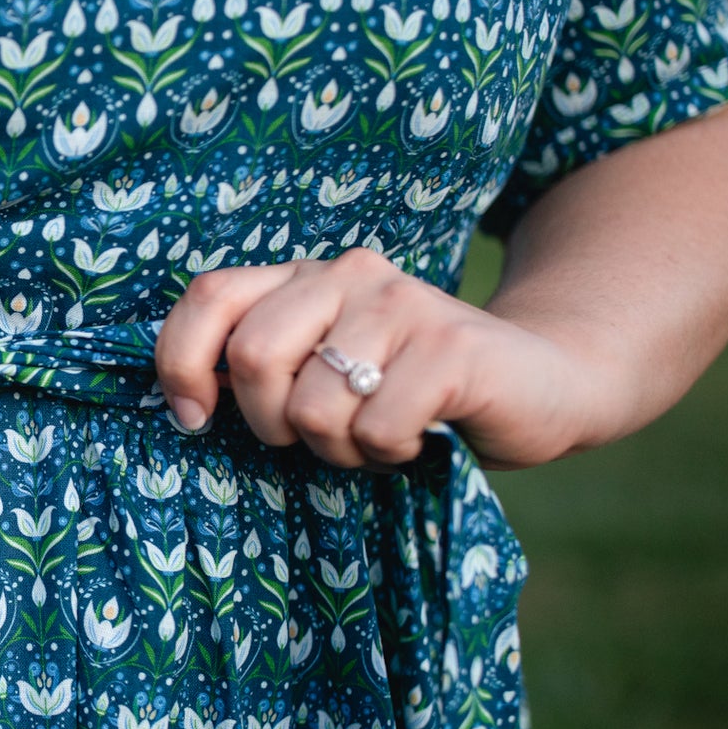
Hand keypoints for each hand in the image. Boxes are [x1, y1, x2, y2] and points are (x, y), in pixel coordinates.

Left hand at [154, 247, 604, 470]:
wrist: (546, 381)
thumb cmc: (411, 391)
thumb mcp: (324, 371)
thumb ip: (264, 369)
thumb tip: (184, 404)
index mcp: (305, 278)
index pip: (210, 297)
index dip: (181, 364)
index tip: (195, 420)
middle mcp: (350, 274)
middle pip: (255, 357)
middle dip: (270, 424)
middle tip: (313, 438)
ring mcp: (403, 305)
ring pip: (313, 407)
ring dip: (338, 448)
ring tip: (377, 435)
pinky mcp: (452, 347)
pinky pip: (375, 428)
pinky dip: (388, 453)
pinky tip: (419, 437)